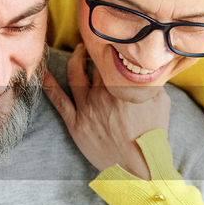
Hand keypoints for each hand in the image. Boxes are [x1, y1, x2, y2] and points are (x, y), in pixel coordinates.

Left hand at [42, 46, 170, 179]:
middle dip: (93, 48)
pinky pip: (58, 100)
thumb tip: (150, 65)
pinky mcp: (76, 123)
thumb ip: (152, 81)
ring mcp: (87, 108)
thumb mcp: (161, 101)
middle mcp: (102, 92)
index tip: (112, 38)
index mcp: (122, 85)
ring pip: (75, 74)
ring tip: (78, 52)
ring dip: (75, 59)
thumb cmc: (152, 135)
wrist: (139, 166)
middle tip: (94, 41)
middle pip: (93, 61)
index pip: (112, 56)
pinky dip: (48, 85)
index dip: (111, 45)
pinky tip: (42, 72)